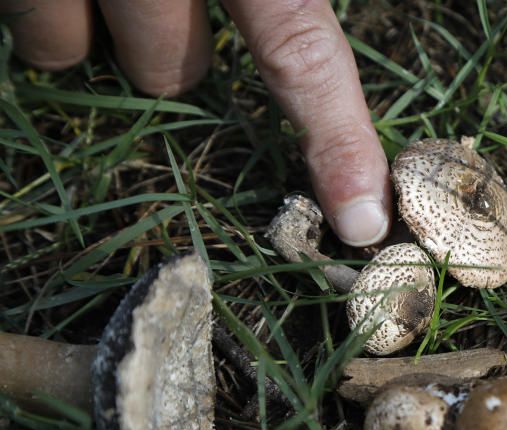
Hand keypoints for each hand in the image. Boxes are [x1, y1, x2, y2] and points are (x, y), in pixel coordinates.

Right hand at [8, 0, 390, 247]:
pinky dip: (46, 16)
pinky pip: (31, 31)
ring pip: (72, 47)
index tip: (361, 220)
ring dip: (95, 34)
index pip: (301, 52)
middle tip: (169, 15)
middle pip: (167, 65)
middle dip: (170, 55)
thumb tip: (319, 56)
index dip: (334, 138)